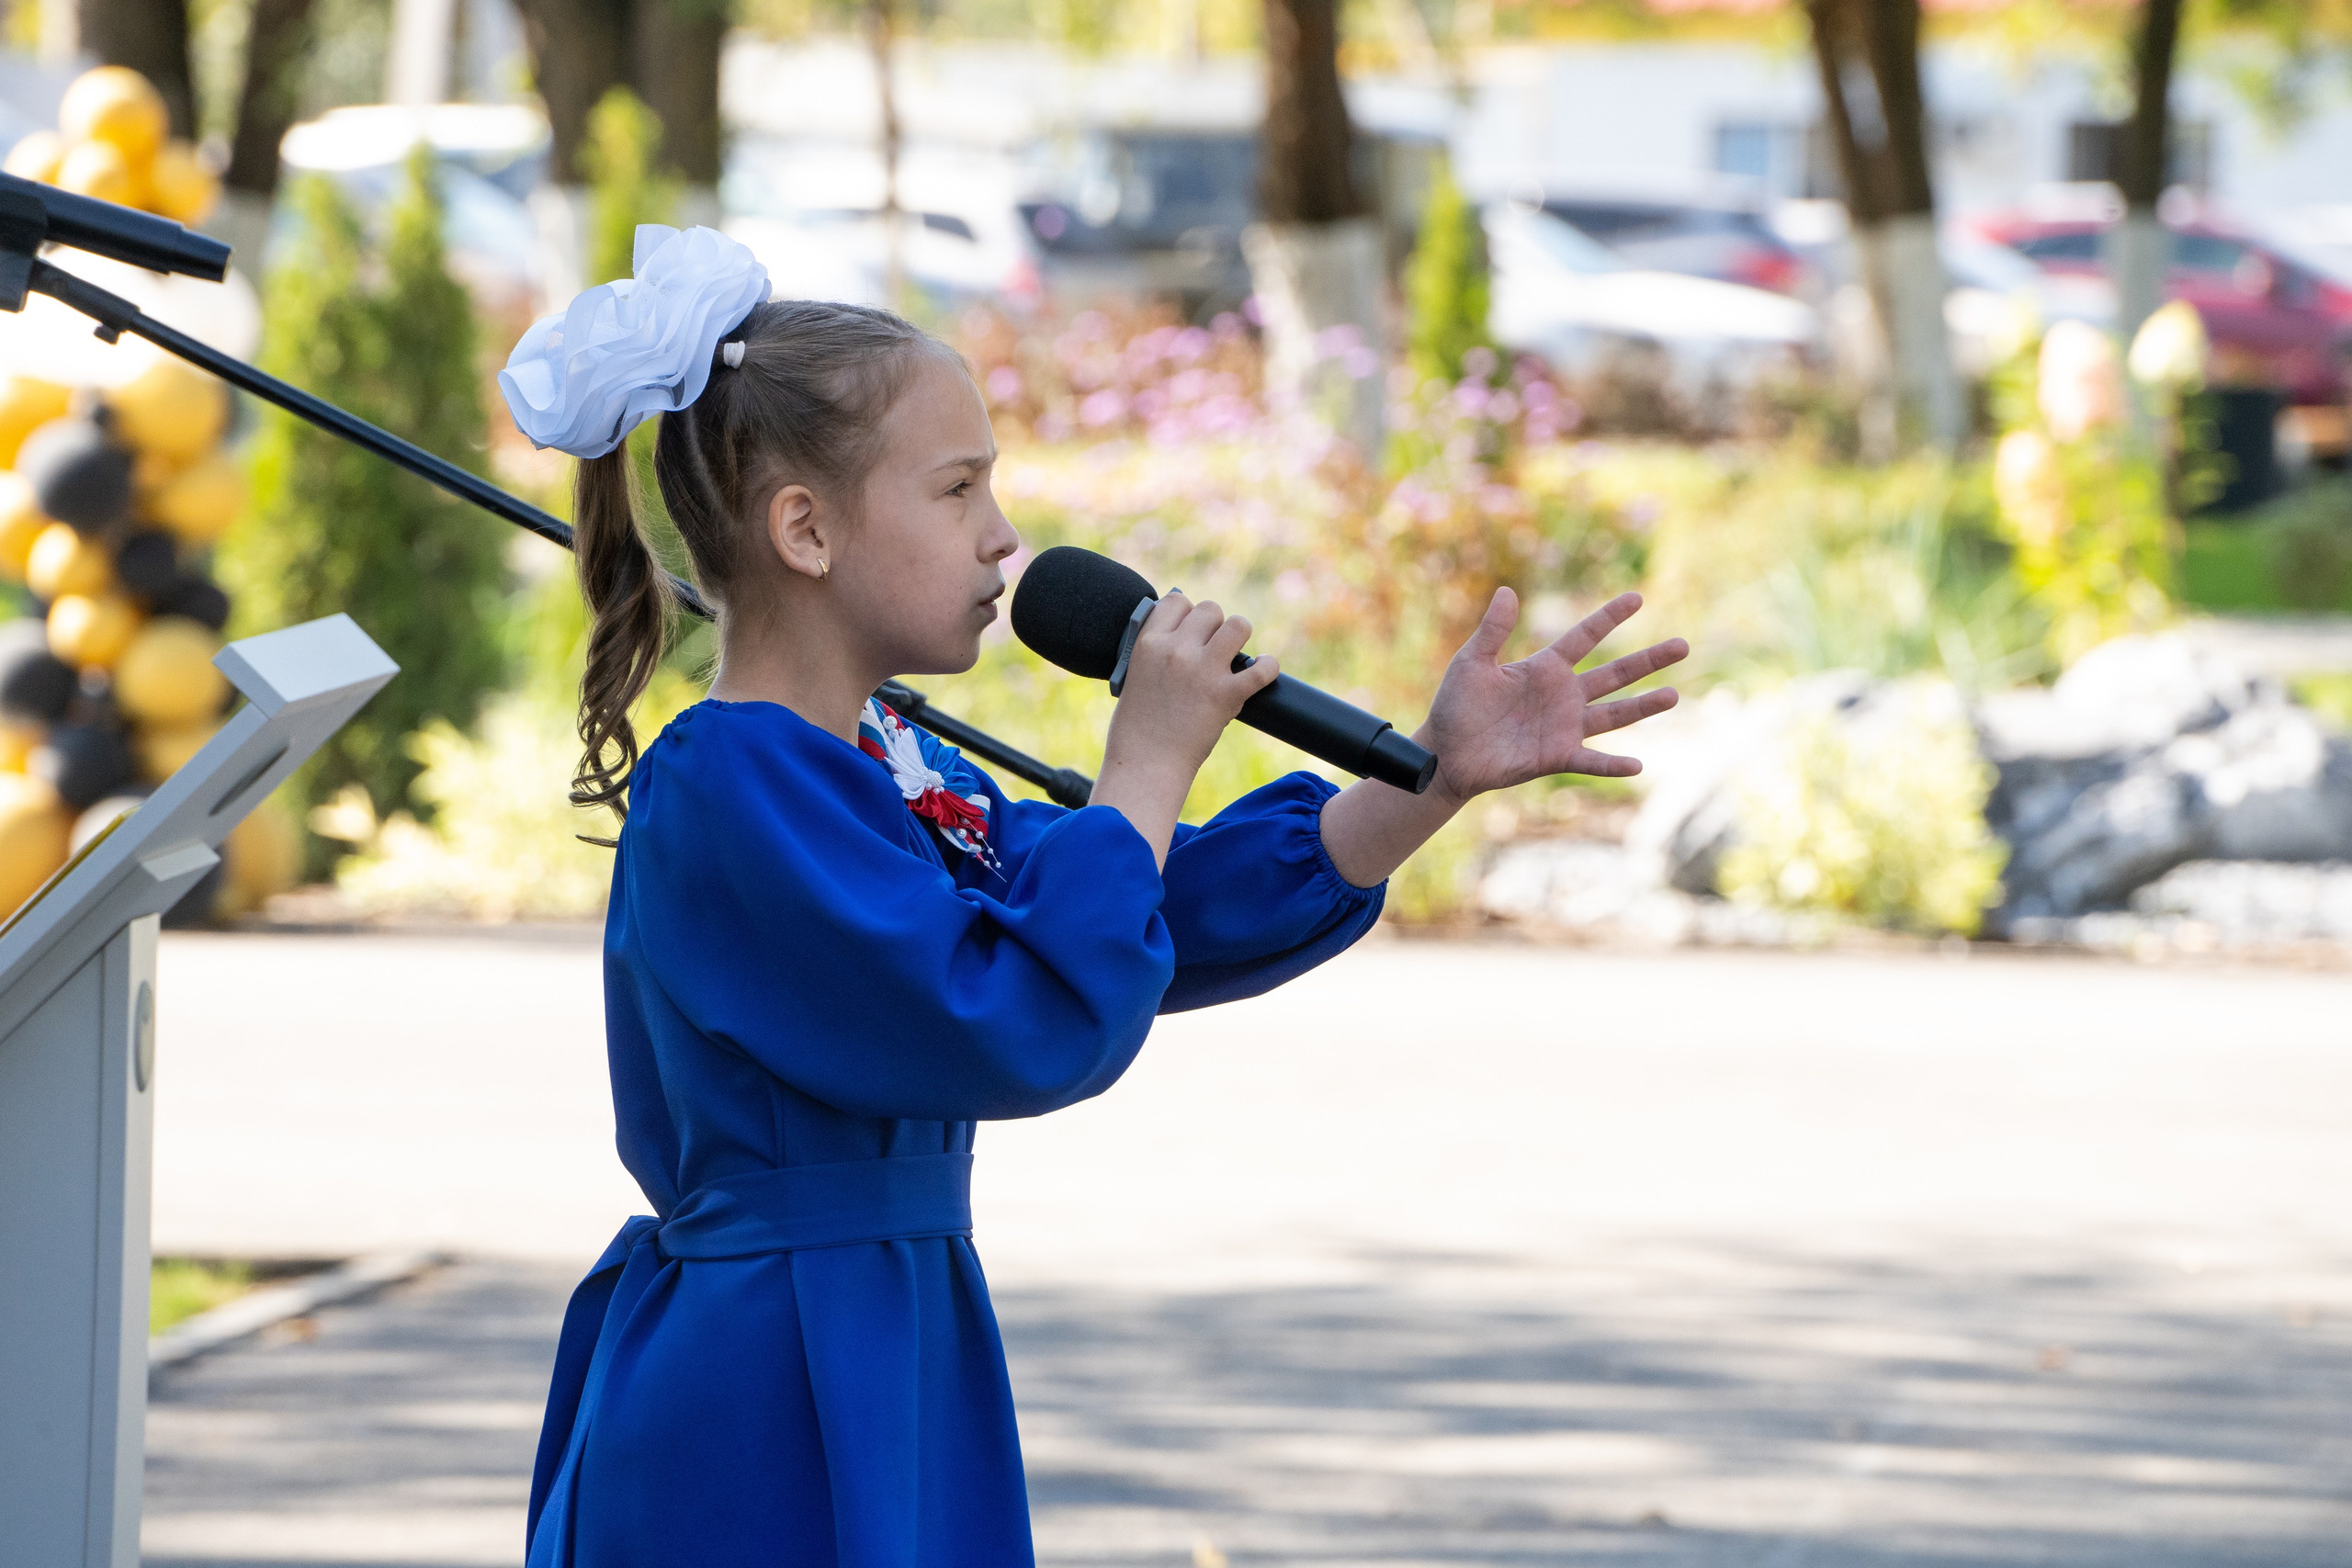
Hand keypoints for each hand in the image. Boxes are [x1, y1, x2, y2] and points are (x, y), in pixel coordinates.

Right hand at [1102, 592, 1279, 776]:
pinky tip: (1262, 672)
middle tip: (1212, 650)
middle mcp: (1176, 650)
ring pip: (1238, 625)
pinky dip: (1268, 668)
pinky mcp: (1227, 695)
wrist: (1146, 765)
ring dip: (1239, 639)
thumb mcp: (1135, 676)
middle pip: (1210, 610)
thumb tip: (1184, 633)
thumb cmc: (1136, 727)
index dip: (1188, 613)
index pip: (1177, 601)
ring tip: (1233, 658)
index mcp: (1148, 643)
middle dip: (1215, 627)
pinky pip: (1262, 668)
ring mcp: (1203, 670)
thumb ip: (1156, 651)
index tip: (1191, 629)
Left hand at [1419, 588, 1686, 807]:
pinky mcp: (1557, 756)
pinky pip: (1591, 760)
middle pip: (1615, 674)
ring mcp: (1564, 727)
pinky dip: (1612, 764)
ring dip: (1644, 706)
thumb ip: (1493, 630)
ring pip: (1615, 714)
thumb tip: (1507, 590)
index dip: (1610, 618)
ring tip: (1674, 696)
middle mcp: (1563, 696)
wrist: (1446, 753)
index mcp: (1545, 668)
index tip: (1637, 598)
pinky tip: (1637, 765)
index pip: (1585, 637)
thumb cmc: (1457, 706)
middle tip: (1682, 645)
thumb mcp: (1472, 662)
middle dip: (1648, 660)